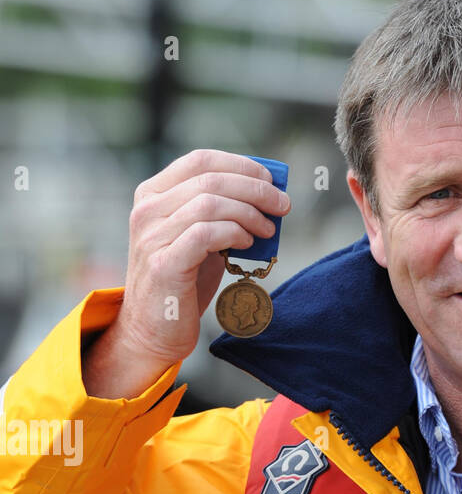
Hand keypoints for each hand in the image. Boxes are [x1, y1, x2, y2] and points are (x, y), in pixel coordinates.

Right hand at [84, 149, 290, 398]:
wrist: (153, 332)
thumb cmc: (183, 285)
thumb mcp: (199, 240)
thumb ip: (220, 215)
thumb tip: (265, 197)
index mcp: (152, 195)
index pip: (200, 161)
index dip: (241, 165)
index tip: (271, 180)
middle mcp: (146, 210)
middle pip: (210, 179)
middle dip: (255, 189)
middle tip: (283, 205)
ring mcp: (151, 236)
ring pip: (209, 203)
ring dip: (249, 213)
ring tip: (268, 230)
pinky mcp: (163, 263)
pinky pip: (206, 234)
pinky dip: (234, 234)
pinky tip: (248, 244)